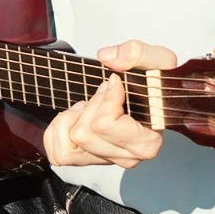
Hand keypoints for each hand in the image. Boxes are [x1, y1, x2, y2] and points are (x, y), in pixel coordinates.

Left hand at [43, 39, 176, 168]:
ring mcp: (106, 160)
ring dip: (72, 121)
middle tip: (103, 95)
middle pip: (83, 134)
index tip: (116, 85)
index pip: (103, 124)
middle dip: (89, 106)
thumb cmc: (153, 85)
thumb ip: (138, 53)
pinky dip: (59, 132)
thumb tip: (108, 58)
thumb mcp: (157, 60)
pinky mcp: (88, 160)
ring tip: (89, 108)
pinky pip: (57, 154)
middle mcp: (128, 157)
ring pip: (68, 147)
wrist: (149, 96)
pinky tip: (76, 118)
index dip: (104, 99)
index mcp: (146, 142)